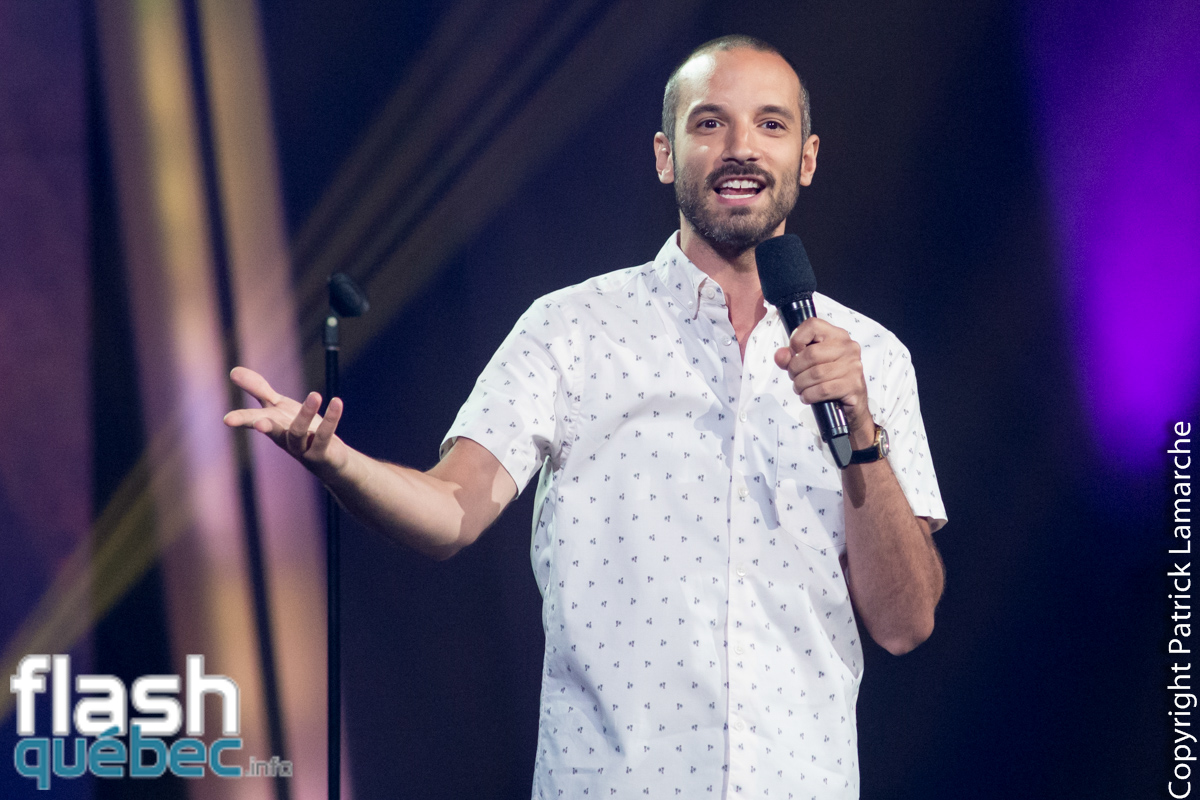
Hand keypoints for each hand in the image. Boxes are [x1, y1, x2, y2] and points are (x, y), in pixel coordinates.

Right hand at [223, 366, 347, 478]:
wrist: (329, 458)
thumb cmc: (300, 429)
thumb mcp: (278, 407)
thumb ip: (258, 389)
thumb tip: (233, 371)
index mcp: (272, 425)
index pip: (254, 419)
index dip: (241, 419)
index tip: (227, 420)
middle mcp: (284, 438)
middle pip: (272, 431)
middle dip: (264, 426)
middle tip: (257, 424)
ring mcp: (302, 448)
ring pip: (299, 432)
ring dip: (306, 413)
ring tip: (315, 394)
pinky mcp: (321, 453)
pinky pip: (325, 435)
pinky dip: (331, 419)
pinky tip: (336, 402)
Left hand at [773, 318, 874, 447]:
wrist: (851, 403)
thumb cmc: (829, 379)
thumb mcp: (808, 365)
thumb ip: (791, 357)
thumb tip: (780, 355)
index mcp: (837, 336)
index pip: (812, 325)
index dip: (796, 339)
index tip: (795, 353)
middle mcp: (848, 347)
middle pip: (810, 354)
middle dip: (795, 369)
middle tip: (794, 377)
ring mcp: (853, 366)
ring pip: (815, 374)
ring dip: (800, 384)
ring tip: (800, 388)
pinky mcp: (853, 385)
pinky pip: (822, 389)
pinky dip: (809, 395)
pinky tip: (808, 396)